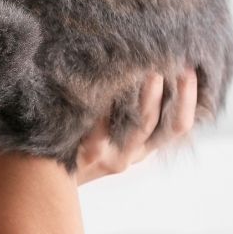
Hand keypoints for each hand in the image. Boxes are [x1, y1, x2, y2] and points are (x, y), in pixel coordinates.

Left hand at [74, 66, 197, 186]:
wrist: (42, 172)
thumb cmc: (76, 140)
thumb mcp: (109, 132)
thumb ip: (127, 109)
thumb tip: (148, 66)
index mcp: (143, 148)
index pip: (178, 127)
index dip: (189, 100)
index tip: (190, 69)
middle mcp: (132, 155)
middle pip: (166, 125)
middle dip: (176, 93)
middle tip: (176, 61)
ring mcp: (112, 157)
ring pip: (140, 125)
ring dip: (148, 96)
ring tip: (150, 68)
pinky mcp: (89, 156)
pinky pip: (103, 130)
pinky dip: (108, 107)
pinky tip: (107, 83)